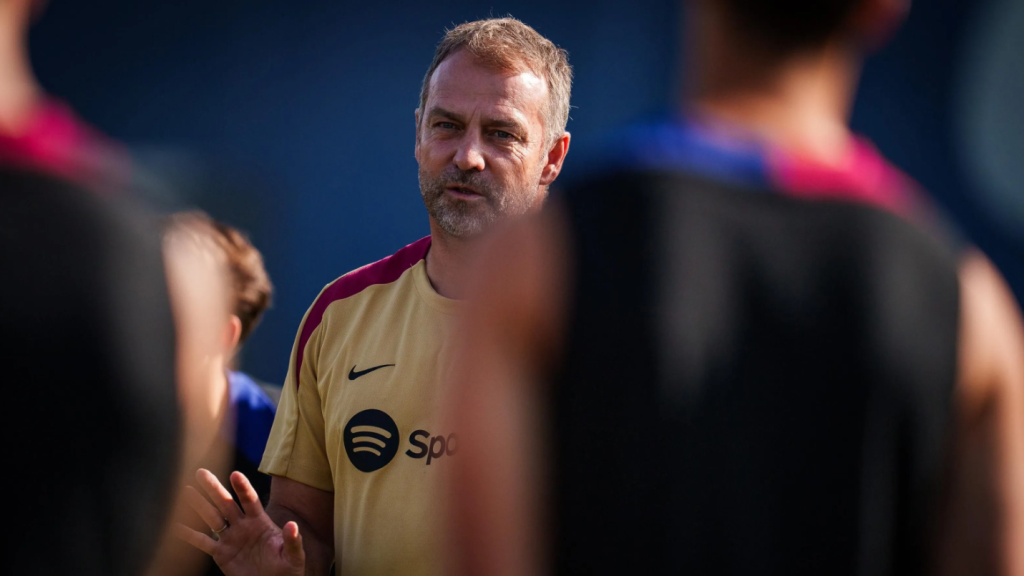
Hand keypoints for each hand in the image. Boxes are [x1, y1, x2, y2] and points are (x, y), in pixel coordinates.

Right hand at [176, 469, 304, 575]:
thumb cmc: (287, 570)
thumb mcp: (294, 556)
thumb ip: (293, 541)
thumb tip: (292, 525)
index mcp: (261, 522)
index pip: (250, 501)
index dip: (243, 488)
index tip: (235, 474)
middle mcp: (243, 526)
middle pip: (226, 503)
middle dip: (214, 488)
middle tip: (200, 472)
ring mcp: (231, 539)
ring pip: (212, 518)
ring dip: (198, 505)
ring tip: (184, 491)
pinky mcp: (222, 554)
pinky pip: (203, 542)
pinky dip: (189, 535)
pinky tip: (176, 526)